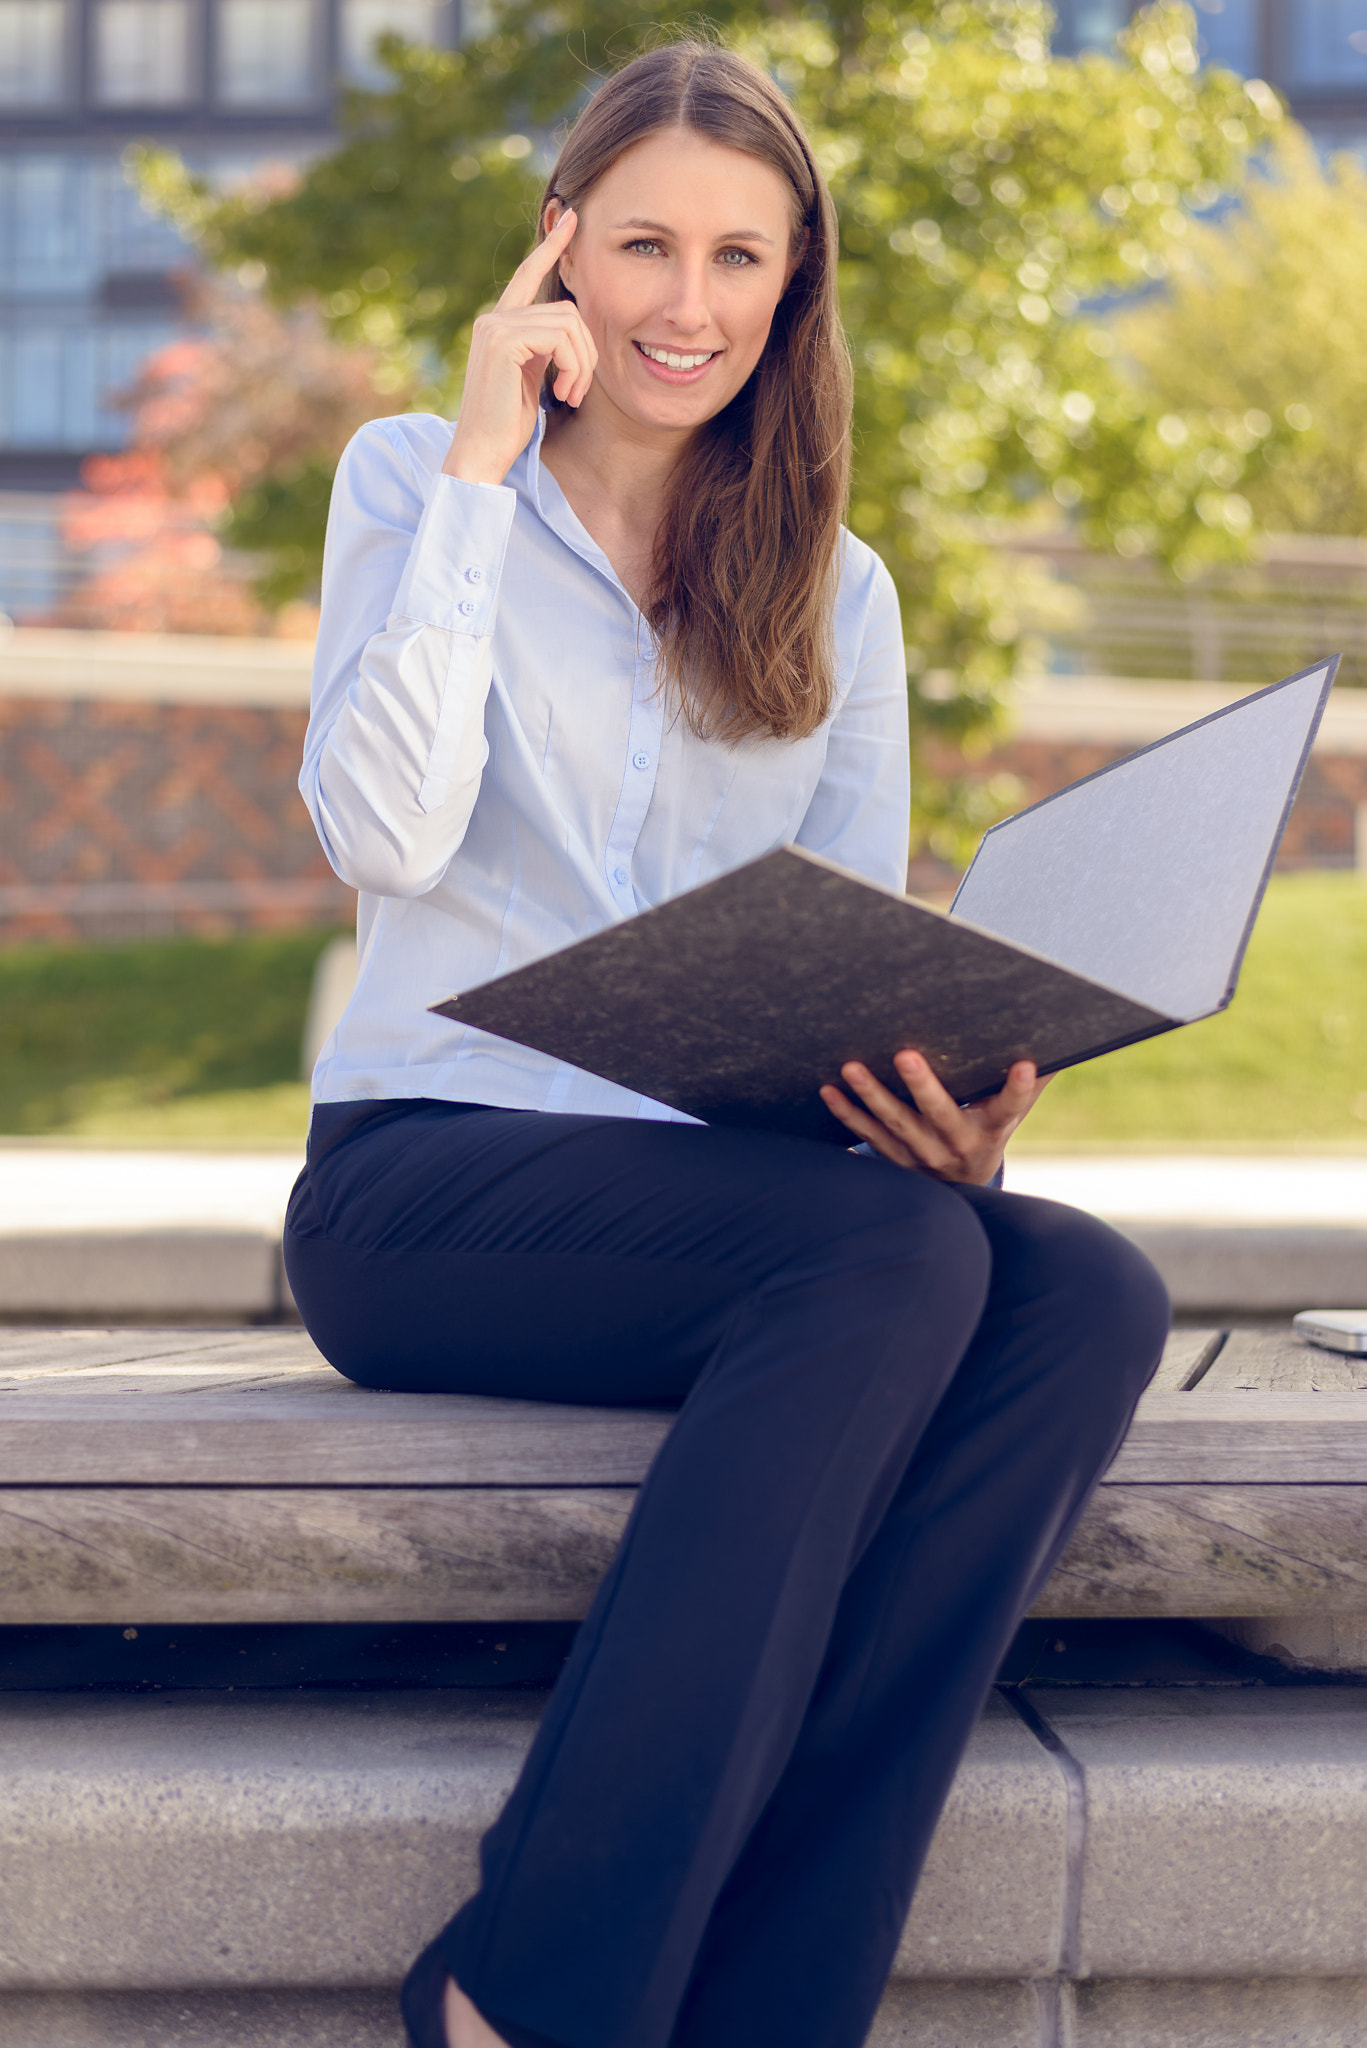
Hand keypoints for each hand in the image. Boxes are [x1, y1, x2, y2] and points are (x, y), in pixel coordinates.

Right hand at [442, 207, 597, 486]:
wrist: (481, 453)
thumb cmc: (506, 425)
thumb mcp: (531, 377)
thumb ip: (544, 348)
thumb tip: (572, 329)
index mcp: (500, 325)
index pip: (529, 275)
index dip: (551, 246)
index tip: (572, 218)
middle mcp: (494, 318)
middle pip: (566, 310)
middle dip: (586, 352)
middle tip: (578, 390)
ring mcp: (495, 326)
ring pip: (568, 324)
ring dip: (582, 365)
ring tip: (570, 395)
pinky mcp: (502, 341)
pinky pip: (559, 338)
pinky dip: (572, 368)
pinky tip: (561, 394)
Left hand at [820, 1051, 1049, 1185]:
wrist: (960, 1186)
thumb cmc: (988, 1128)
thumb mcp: (1012, 1111)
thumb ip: (1031, 1079)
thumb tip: (1062, 1034)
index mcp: (992, 1128)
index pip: (1011, 1107)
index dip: (1021, 1088)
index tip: (1027, 1064)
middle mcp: (957, 1144)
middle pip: (939, 1114)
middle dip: (922, 1085)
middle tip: (906, 1055)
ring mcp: (922, 1154)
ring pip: (895, 1124)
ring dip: (871, 1095)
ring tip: (852, 1066)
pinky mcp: (894, 1158)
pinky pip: (868, 1134)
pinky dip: (847, 1113)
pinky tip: (828, 1089)